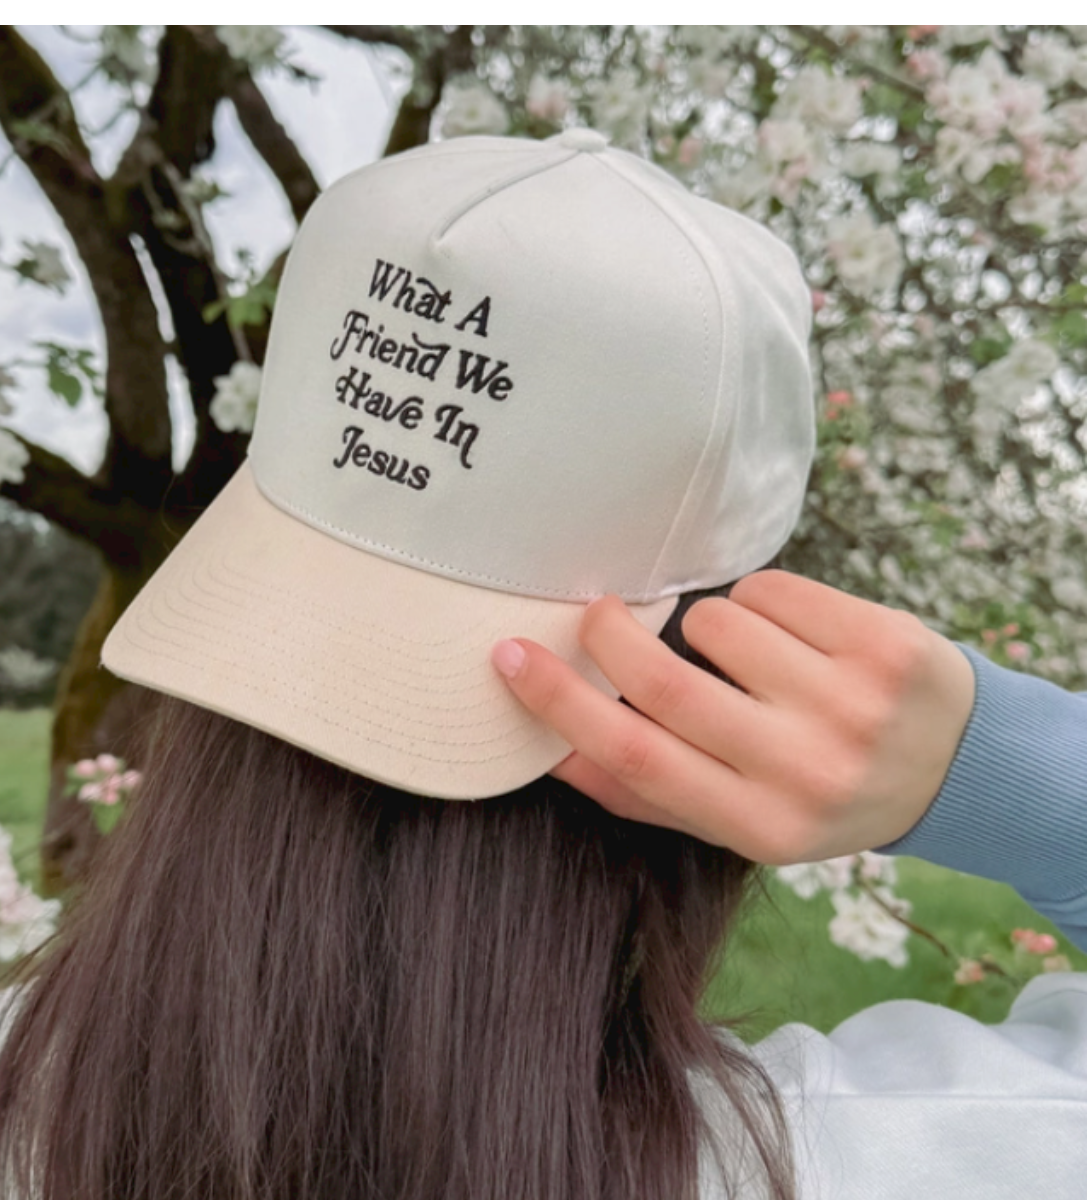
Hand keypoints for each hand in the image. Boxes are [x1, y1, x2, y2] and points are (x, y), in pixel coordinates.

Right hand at [491, 571, 975, 863]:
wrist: (956, 769)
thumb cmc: (821, 793)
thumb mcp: (741, 821)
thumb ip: (650, 792)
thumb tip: (552, 748)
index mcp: (760, 824)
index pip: (636, 760)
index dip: (559, 705)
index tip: (509, 657)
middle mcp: (804, 769)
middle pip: (664, 683)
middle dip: (609, 634)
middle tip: (598, 616)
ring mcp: (849, 702)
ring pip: (717, 623)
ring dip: (704, 623)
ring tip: (738, 649)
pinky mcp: (881, 642)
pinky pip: (770, 589)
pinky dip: (755, 599)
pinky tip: (786, 630)